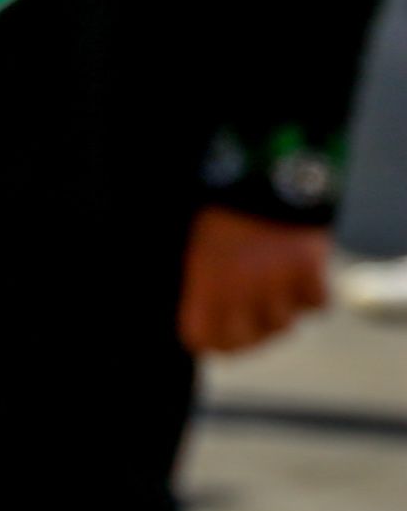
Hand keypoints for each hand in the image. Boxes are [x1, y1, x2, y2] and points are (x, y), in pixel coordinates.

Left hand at [182, 209, 332, 355]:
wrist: (266, 168)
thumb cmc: (219, 201)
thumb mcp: (195, 239)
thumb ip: (198, 277)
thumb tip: (196, 306)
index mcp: (206, 279)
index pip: (204, 338)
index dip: (207, 340)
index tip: (209, 336)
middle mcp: (243, 288)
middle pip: (246, 342)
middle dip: (243, 338)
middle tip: (244, 327)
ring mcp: (280, 281)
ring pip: (283, 326)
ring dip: (277, 315)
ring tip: (269, 296)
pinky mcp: (312, 270)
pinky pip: (316, 305)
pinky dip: (310, 296)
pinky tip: (299, 279)